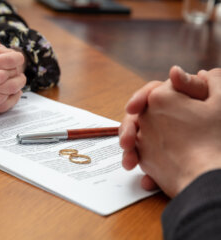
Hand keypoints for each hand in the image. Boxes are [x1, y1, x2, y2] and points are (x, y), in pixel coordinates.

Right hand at [119, 66, 208, 190]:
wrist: (217, 176)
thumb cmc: (219, 140)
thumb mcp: (214, 104)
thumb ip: (191, 85)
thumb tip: (174, 71)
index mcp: (176, 102)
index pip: (151, 93)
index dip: (139, 99)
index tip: (132, 108)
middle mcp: (166, 118)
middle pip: (138, 118)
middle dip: (128, 130)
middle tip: (126, 143)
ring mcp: (160, 139)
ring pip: (137, 141)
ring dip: (130, 151)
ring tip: (130, 163)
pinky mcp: (159, 160)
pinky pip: (146, 162)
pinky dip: (145, 171)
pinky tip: (149, 181)